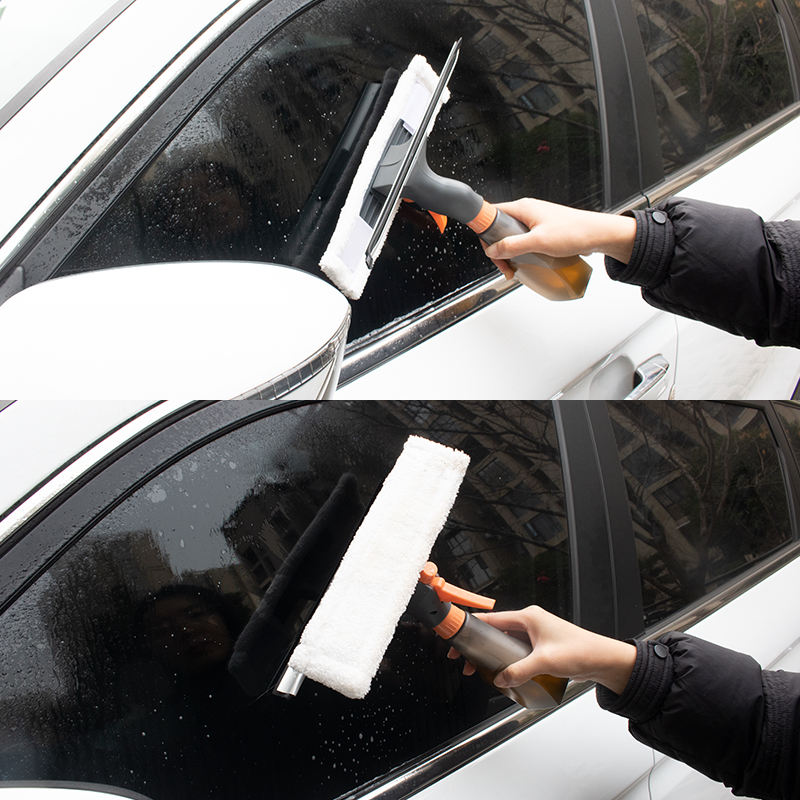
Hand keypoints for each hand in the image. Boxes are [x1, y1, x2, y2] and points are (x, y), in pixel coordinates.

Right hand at [448, 606, 635, 695]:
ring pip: (504, 642)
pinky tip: (502, 672)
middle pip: (495, 632)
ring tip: (479, 669)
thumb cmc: (581, 651)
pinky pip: (516, 650)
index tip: (458, 638)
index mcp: (528, 617)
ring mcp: (535, 634)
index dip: (472, 629)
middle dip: (478, 646)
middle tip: (465, 660)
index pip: (492, 619)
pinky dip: (506, 660)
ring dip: (492, 654)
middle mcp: (530, 622)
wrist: (603, 659)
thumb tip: (500, 678)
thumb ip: (519, 671)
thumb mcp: (545, 662)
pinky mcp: (540, 646)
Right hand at [481, 198, 636, 276]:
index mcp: (523, 208)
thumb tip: (493, 250)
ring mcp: (535, 221)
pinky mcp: (543, 231)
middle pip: (500, 230)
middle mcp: (528, 212)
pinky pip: (524, 241)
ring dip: (510, 254)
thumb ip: (512, 246)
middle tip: (505, 267)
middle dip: (499, 250)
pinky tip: (526, 264)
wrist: (598, 234)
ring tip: (515, 268)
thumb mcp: (538, 242)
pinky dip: (522, 253)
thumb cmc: (574, 232)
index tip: (487, 249)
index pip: (492, 215)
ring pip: (512, 237)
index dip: (485, 232)